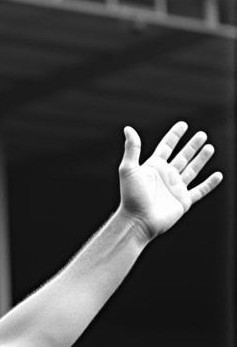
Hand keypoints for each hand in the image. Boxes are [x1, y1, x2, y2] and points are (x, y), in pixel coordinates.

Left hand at [118, 122, 222, 241]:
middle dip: (191, 146)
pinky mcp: (183, 201)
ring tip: (209, 147)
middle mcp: (166, 176)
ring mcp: (175, 188)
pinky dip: (209, 184)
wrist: (137, 221)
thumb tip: (128, 128)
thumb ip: (132, 149)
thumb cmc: (130, 197)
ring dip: (201, 159)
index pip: (166, 147)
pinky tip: (218, 175)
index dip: (174, 136)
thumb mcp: (129, 169)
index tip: (183, 124)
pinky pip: (200, 190)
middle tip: (202, 134)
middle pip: (182, 157)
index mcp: (153, 167)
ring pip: (192, 170)